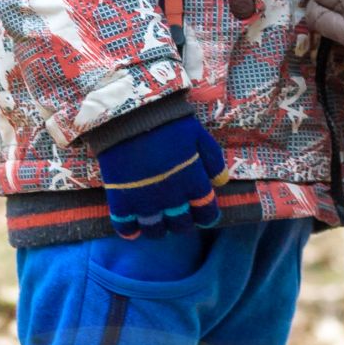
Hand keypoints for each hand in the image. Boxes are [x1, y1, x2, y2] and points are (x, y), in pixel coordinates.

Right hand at [93, 111, 228, 234]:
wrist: (129, 113)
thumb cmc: (167, 121)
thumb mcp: (198, 136)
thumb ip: (213, 161)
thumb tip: (221, 183)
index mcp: (193, 182)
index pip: (206, 213)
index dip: (205, 216)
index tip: (201, 213)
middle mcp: (172, 197)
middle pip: (181, 225)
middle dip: (181, 223)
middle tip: (176, 215)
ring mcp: (146, 200)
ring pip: (155, 230)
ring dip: (157, 229)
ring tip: (155, 223)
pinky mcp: (121, 199)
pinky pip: (125, 225)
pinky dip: (129, 231)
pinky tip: (132, 229)